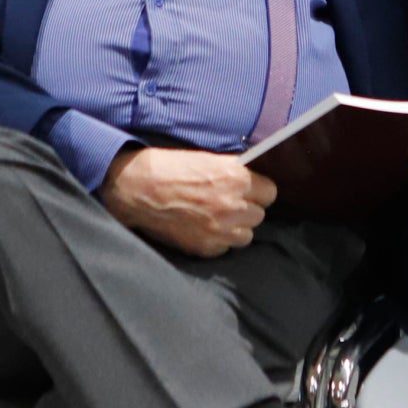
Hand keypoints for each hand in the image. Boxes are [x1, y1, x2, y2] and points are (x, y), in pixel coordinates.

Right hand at [101, 147, 275, 256]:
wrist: (137, 189)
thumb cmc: (169, 168)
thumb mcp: (208, 160)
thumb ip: (234, 172)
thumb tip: (252, 180)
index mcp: (236, 178)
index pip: (270, 192)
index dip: (259, 191)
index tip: (250, 190)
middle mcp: (233, 205)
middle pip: (259, 215)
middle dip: (247, 209)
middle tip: (229, 203)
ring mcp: (220, 230)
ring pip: (246, 235)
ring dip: (236, 227)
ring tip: (217, 218)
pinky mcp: (206, 247)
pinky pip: (225, 247)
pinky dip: (218, 240)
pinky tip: (203, 228)